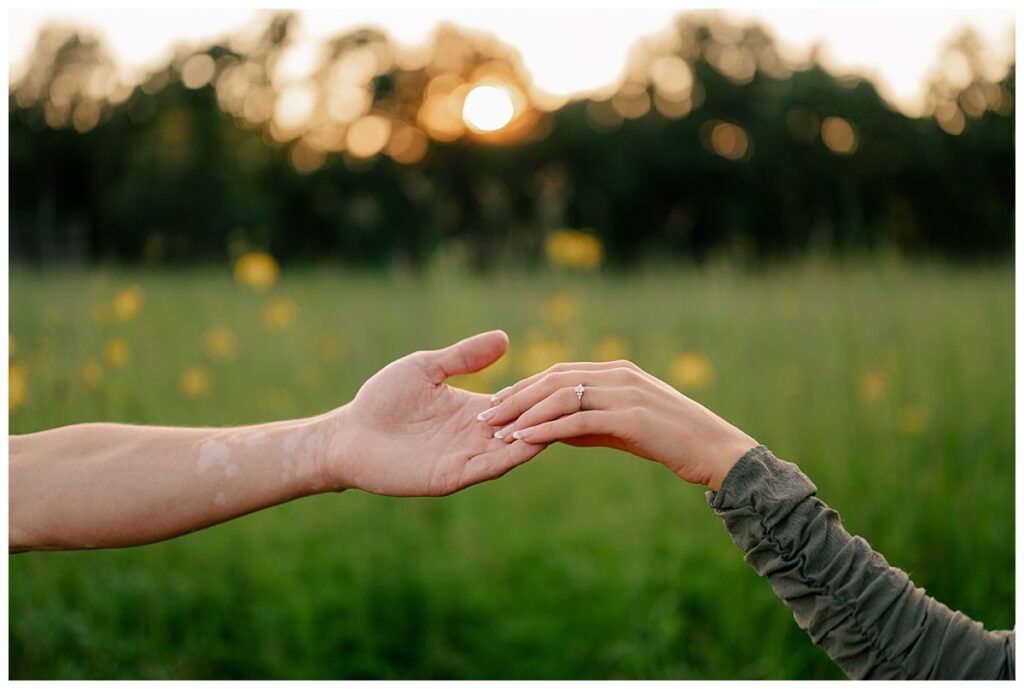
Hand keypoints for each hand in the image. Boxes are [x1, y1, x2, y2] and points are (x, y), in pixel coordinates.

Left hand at [321, 330, 544, 496]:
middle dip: (542, 419)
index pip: (515, 405)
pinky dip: (507, 458)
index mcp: (471, 411)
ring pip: (509, 451)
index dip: (536, 397)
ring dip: (531, 440)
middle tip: (573, 406)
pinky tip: (525, 446)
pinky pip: (485, 468)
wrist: (349, 434)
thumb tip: (505, 337)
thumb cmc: (383, 399)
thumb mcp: (426, 368)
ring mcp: (464, 458)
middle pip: (519, 429)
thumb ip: (464, 357)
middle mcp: (473, 437)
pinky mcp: (450, 477)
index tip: (564, 384)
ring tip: (558, 426)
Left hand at [477, 360, 756, 490]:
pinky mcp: (631, 418)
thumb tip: (549, 430)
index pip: (559, 372)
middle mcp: (618, 375)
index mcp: (617, 372)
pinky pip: (578, 420)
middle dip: (515, 397)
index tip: (495, 402)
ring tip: (496, 431)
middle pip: (554, 379)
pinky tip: (524, 441)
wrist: (716, 451)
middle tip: (484, 415)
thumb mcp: (624, 428)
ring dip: (524, 414)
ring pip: (561, 396)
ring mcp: (626, 394)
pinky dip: (547, 429)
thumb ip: (589, 424)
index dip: (524, 386)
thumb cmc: (671, 441)